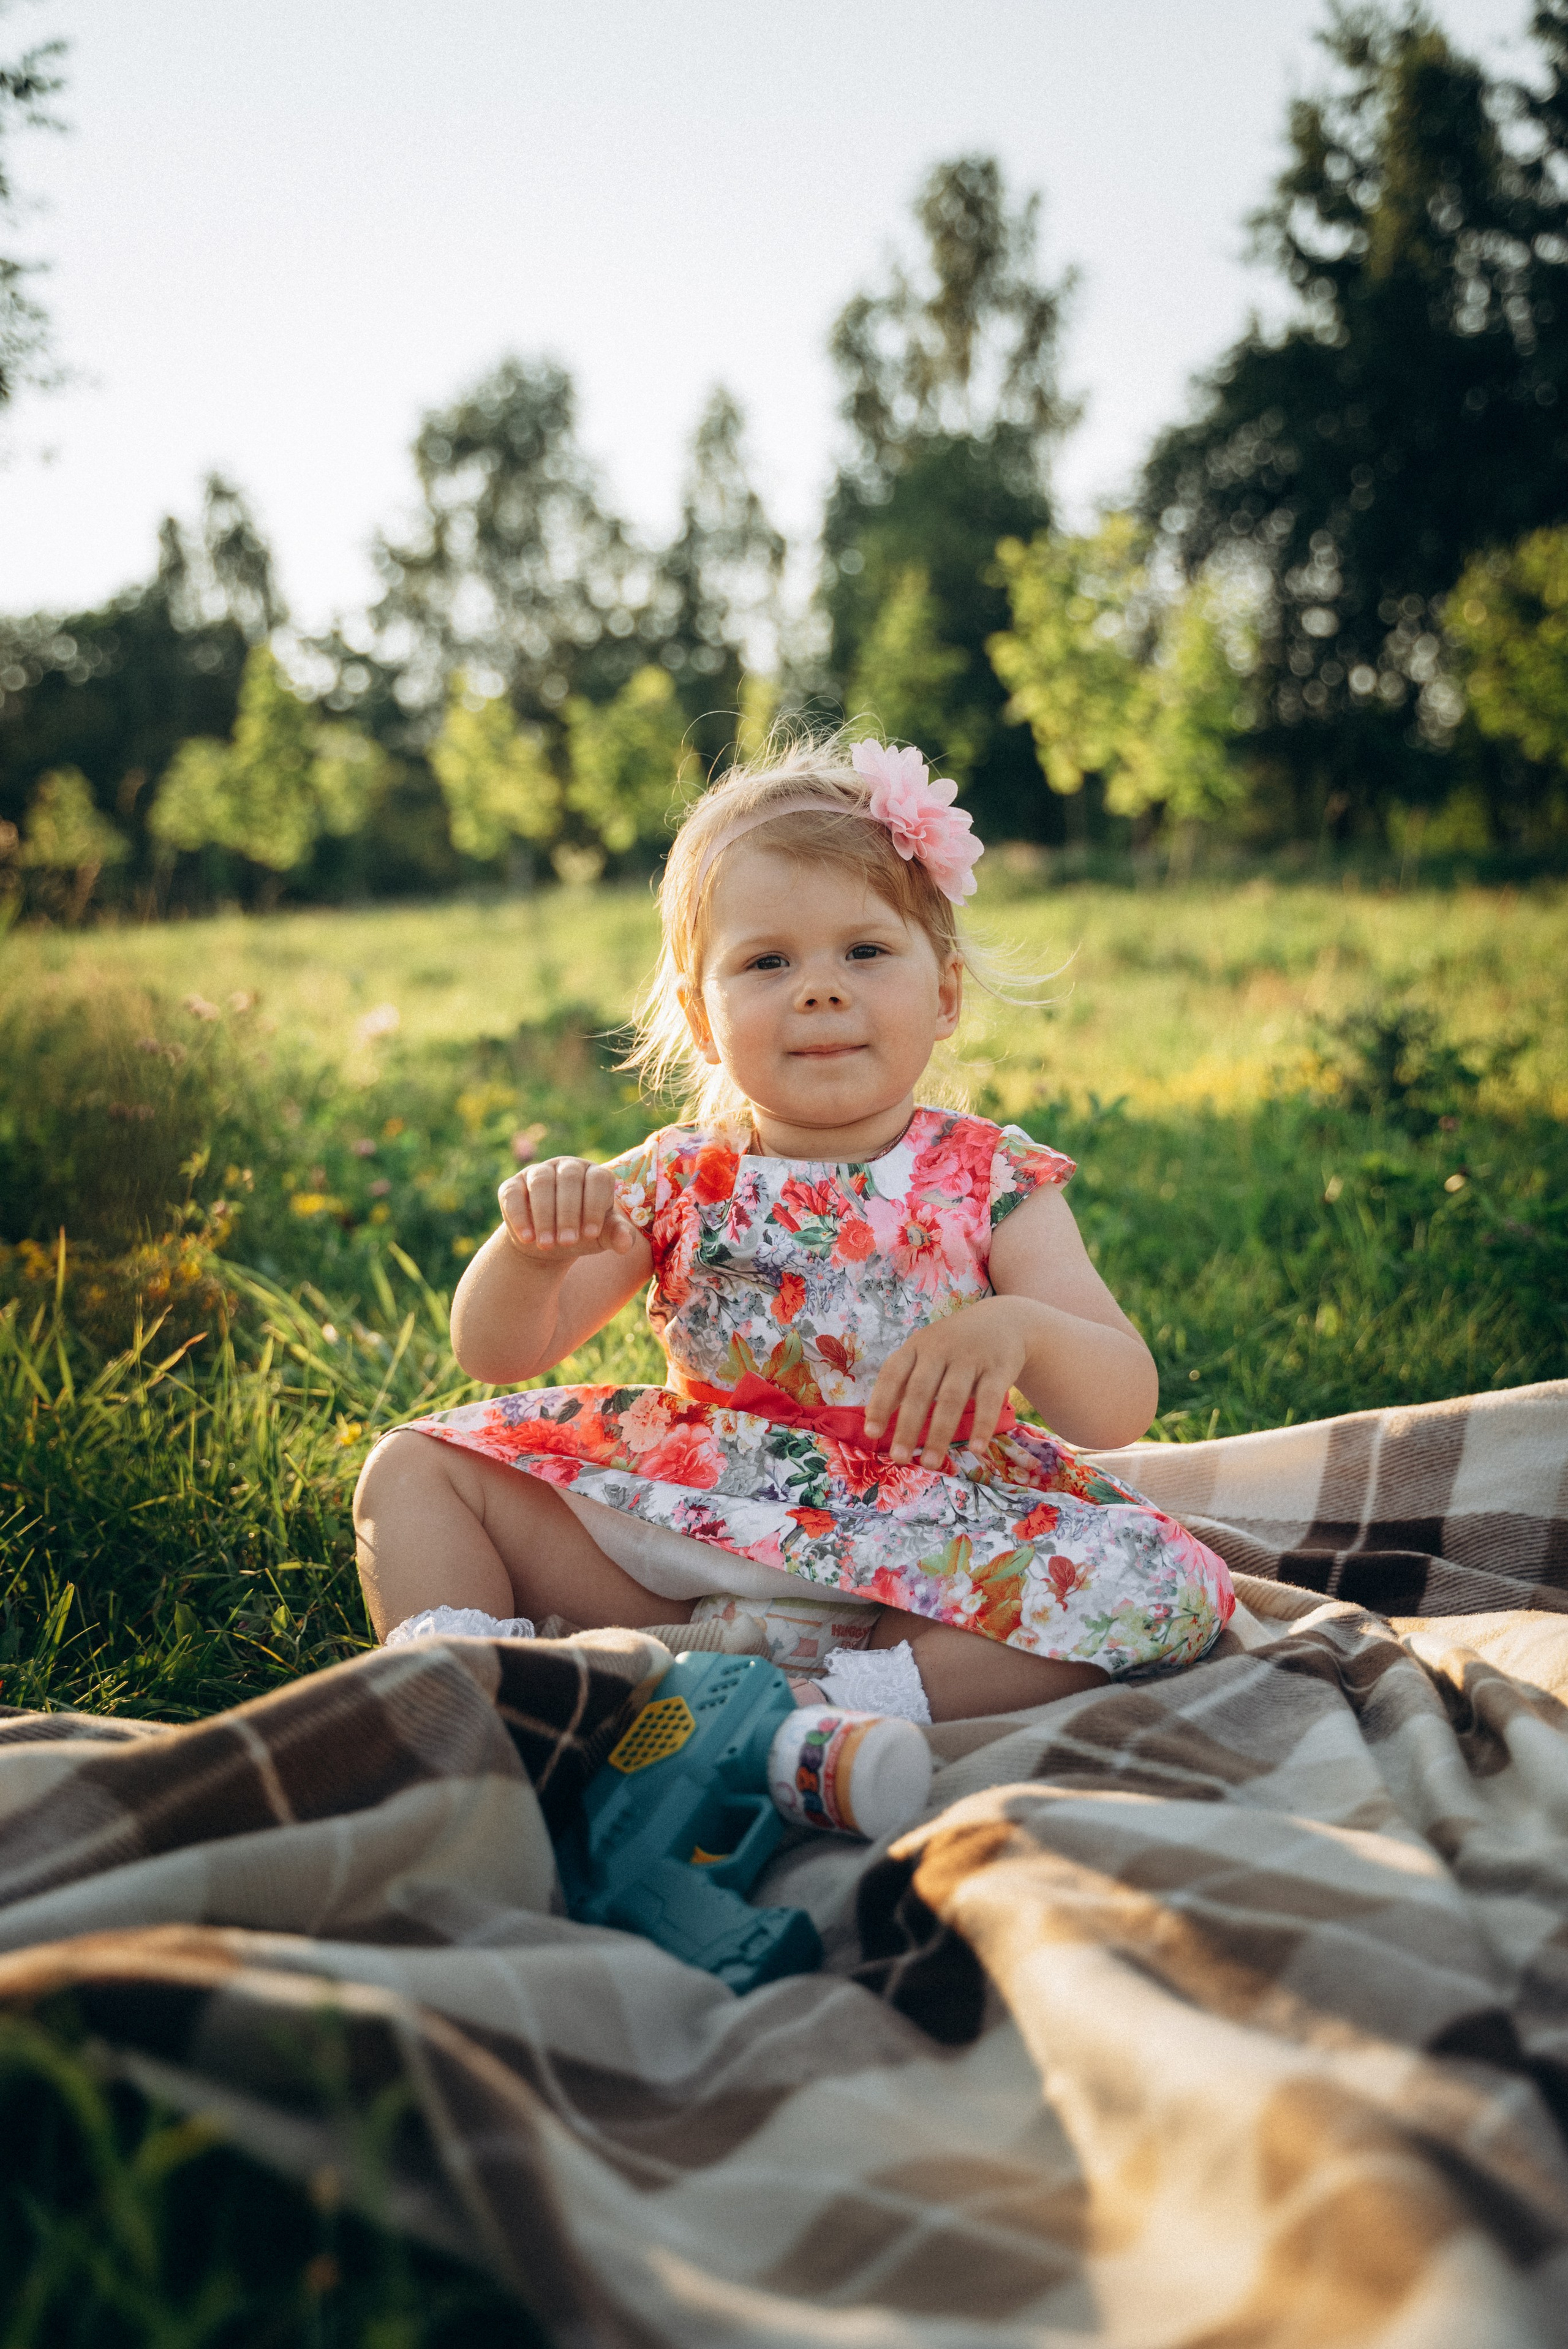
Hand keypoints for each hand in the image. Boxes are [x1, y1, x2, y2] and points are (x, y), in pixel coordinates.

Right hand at [497, 1156, 638, 1266]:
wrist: (549, 1244)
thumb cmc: (582, 1234)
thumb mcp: (602, 1236)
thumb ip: (616, 1235)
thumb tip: (626, 1243)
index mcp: (594, 1175)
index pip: (598, 1179)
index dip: (595, 1205)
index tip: (591, 1234)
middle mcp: (567, 1167)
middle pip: (569, 1178)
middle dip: (568, 1213)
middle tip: (567, 1242)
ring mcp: (538, 1172)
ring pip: (541, 1182)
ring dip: (544, 1214)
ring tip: (547, 1245)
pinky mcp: (513, 1185)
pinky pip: (513, 1194)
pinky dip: (519, 1216)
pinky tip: (527, 1238)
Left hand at [862, 1297, 1036, 1465]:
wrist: (1004, 1321)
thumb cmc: (954, 1346)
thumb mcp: (925, 1351)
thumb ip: (904, 1380)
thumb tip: (874, 1419)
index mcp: (917, 1347)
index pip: (893, 1374)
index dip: (880, 1403)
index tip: (871, 1433)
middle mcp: (940, 1349)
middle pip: (920, 1391)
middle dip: (908, 1427)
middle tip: (899, 1458)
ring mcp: (970, 1358)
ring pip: (951, 1398)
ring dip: (940, 1434)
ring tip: (930, 1463)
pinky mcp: (998, 1369)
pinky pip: (989, 1400)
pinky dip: (982, 1425)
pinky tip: (975, 1449)